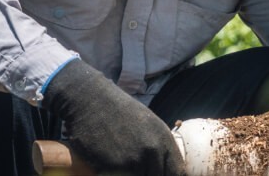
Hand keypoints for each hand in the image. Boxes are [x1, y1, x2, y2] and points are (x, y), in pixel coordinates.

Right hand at [43, 59, 185, 174]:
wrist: (90, 100)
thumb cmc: (116, 110)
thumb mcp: (146, 122)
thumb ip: (157, 143)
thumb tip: (163, 164)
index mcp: (164, 138)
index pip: (177, 171)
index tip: (159, 174)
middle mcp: (154, 149)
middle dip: (149, 175)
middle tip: (136, 170)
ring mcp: (137, 158)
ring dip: (134, 175)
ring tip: (123, 168)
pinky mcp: (118, 164)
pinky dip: (118, 175)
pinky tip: (109, 166)